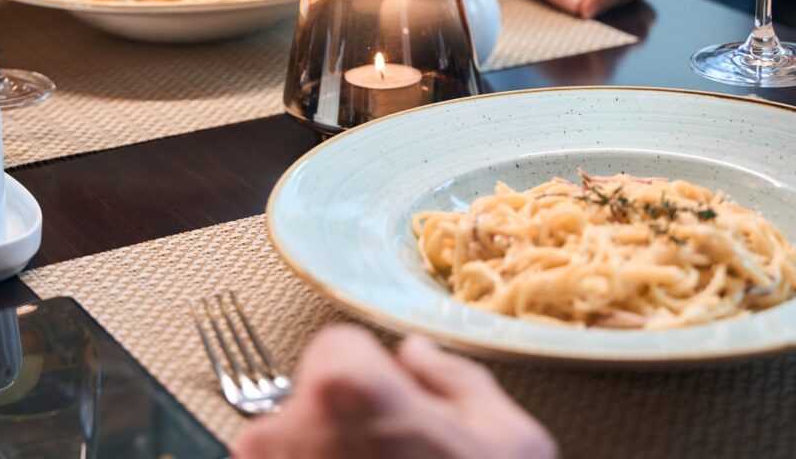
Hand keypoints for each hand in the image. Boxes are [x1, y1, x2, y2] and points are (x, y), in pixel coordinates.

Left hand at [238, 325, 554, 458]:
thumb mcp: (510, 439)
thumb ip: (456, 379)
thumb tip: (418, 354)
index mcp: (347, 391)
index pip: (339, 347)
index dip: (376, 376)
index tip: (402, 408)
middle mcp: (285, 435)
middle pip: (309, 404)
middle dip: (346, 426)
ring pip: (292, 454)